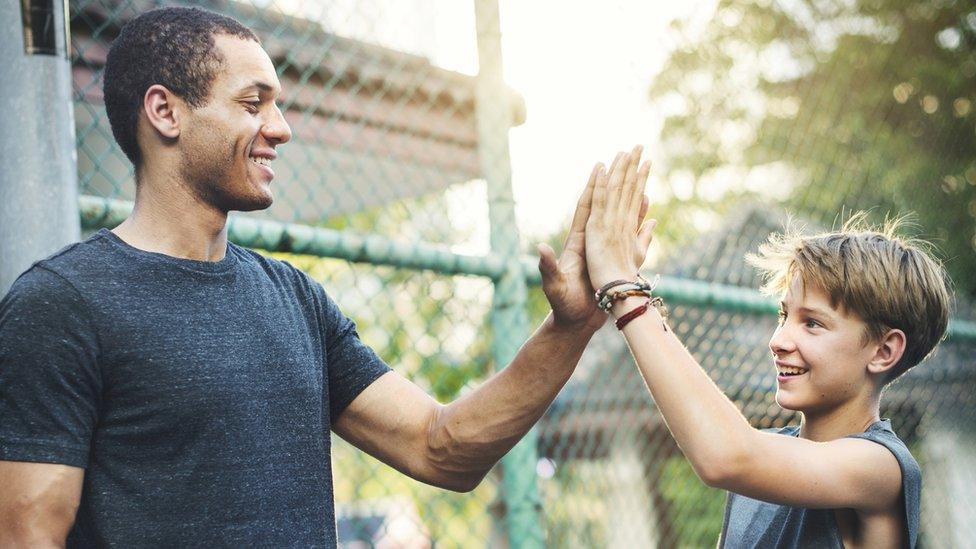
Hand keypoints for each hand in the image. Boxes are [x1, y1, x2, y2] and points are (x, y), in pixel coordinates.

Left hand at [539, 156, 649, 330]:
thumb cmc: (564, 305)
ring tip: (640, 174)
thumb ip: (548, 267)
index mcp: (577, 242)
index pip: (587, 207)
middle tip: (624, 157)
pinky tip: (647, 208)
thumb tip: (541, 249)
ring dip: (628, 194)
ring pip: (619, 214)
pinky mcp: (612, 257)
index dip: (593, 187)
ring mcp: (601, 247)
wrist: (575, 322)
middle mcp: (590, 239)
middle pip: (604, 203)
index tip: (601, 166)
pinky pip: (629, 232)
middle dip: (614, 180)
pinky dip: (639, 218)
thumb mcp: (554, 285)